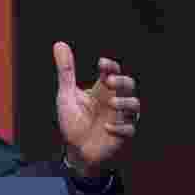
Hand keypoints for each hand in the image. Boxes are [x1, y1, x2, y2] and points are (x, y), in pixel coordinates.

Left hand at [54, 41, 140, 173]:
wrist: (75, 150)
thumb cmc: (72, 121)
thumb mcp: (66, 95)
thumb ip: (66, 71)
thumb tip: (59, 43)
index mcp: (102, 89)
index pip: (113, 71)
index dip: (111, 66)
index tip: (101, 64)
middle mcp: (113, 101)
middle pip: (129, 85)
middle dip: (122, 81)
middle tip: (109, 82)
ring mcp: (119, 118)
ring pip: (135, 106)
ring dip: (125, 103)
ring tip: (110, 104)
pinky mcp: (121, 136)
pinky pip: (129, 130)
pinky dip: (120, 127)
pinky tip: (107, 127)